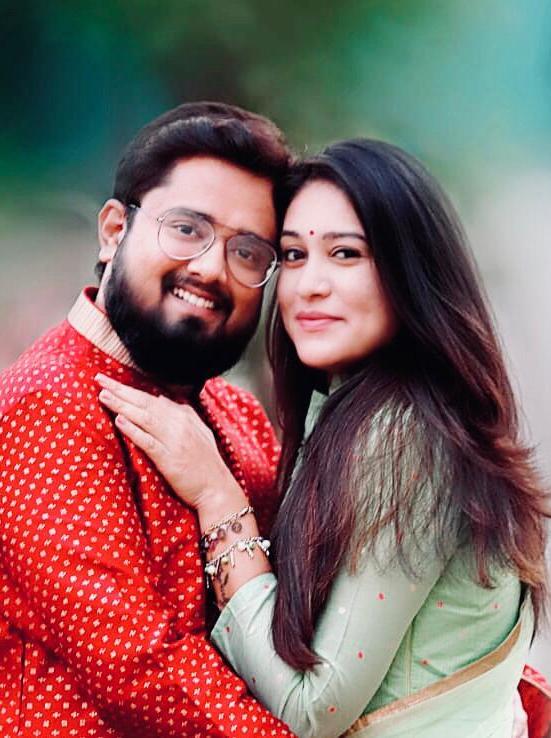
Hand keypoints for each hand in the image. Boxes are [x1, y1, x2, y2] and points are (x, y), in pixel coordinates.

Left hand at [96, 374, 244, 511]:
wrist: (217, 488)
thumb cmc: (206, 464)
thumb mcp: (198, 431)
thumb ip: (181, 414)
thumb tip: (161, 399)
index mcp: (185, 416)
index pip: (152, 398)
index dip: (130, 389)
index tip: (111, 382)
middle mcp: (179, 424)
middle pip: (145, 403)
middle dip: (121, 390)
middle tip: (100, 380)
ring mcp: (174, 440)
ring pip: (144, 417)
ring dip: (123, 405)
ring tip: (104, 396)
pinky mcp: (169, 458)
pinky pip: (148, 441)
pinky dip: (133, 430)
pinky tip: (119, 421)